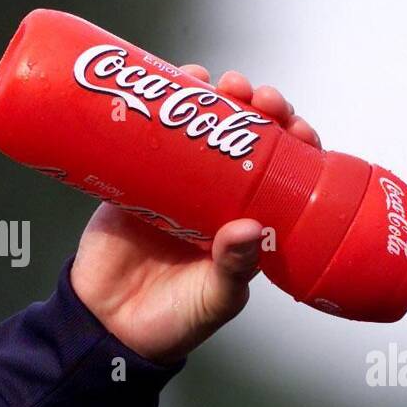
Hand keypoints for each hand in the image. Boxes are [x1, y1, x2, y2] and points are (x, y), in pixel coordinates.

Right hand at [70, 67, 320, 363]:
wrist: (110, 327)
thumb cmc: (176, 319)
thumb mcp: (216, 299)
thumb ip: (233, 268)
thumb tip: (249, 227)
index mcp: (249, 219)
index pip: (283, 171)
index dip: (293, 142)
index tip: (296, 127)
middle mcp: (217, 195)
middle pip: (244, 137)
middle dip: (255, 108)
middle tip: (255, 97)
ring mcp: (176, 182)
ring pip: (199, 125)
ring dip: (211, 95)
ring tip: (215, 83)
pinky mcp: (133, 177)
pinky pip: (146, 132)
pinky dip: (158, 103)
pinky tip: (171, 79)